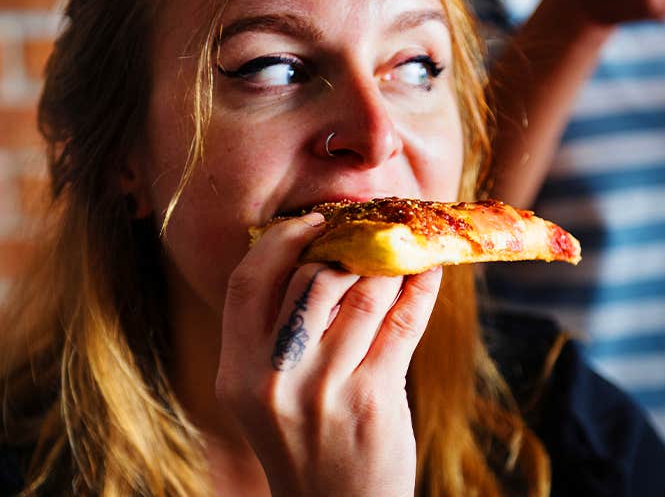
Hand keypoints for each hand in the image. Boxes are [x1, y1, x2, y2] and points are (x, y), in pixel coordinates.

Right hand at [217, 213, 442, 496]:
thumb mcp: (264, 394)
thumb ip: (275, 333)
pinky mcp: (374, 398)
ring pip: (364, 292)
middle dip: (347, 246)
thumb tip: (314, 252)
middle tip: (372, 229)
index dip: (280, 240)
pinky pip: (402, 321)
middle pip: (311, 278)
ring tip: (403, 249)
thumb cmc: (303, 443)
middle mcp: (275, 377)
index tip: (313, 221)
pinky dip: (419, 288)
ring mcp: (325, 389)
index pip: (248, 281)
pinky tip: (428, 273)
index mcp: (237, 371)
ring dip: (390, 262)